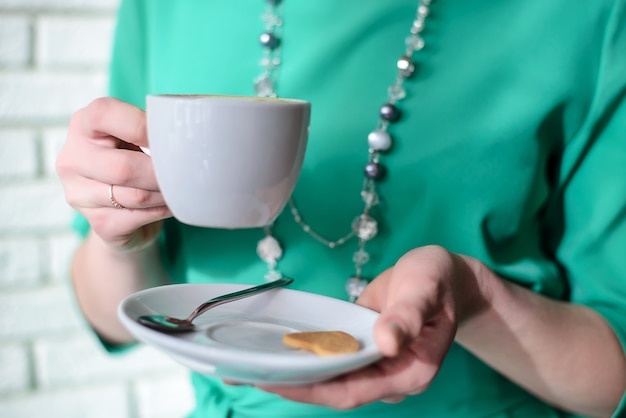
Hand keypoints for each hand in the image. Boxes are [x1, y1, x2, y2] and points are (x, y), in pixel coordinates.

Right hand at [56, 97, 171, 250]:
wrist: (123, 213)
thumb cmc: (134, 162)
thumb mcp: (135, 138)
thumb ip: (149, 130)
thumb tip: (186, 138)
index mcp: (82, 125)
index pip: (104, 114)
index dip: (142, 126)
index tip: (169, 136)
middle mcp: (72, 159)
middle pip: (124, 167)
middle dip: (162, 172)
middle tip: (185, 171)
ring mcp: (79, 195)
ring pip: (136, 196)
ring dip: (166, 193)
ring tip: (181, 187)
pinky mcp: (98, 223)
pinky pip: (139, 217)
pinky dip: (163, 210)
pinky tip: (170, 204)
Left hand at [258, 245, 487, 408]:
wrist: (442, 277)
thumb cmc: (437, 280)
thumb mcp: (425, 290)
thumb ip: (407, 316)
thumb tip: (386, 342)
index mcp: (408, 372)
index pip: (351, 391)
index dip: (311, 388)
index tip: (273, 379)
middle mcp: (387, 376)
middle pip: (332, 390)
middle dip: (288, 384)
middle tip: (242, 372)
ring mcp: (372, 364)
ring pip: (327, 377)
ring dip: (289, 372)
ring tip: (245, 363)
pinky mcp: (360, 348)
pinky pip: (328, 357)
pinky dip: (302, 354)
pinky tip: (274, 347)